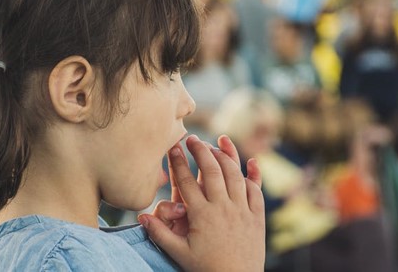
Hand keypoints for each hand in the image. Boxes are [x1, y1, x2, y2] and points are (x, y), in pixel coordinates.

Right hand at [138, 135, 264, 271]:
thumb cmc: (206, 269)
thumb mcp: (179, 253)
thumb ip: (160, 233)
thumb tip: (141, 216)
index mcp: (201, 215)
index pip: (186, 181)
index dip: (178, 161)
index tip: (173, 146)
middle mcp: (223, 208)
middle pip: (212, 170)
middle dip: (201, 150)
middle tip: (192, 139)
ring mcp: (242, 210)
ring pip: (234, 175)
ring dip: (225, 156)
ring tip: (216, 145)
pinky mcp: (256, 217)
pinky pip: (256, 190)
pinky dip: (253, 175)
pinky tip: (250, 162)